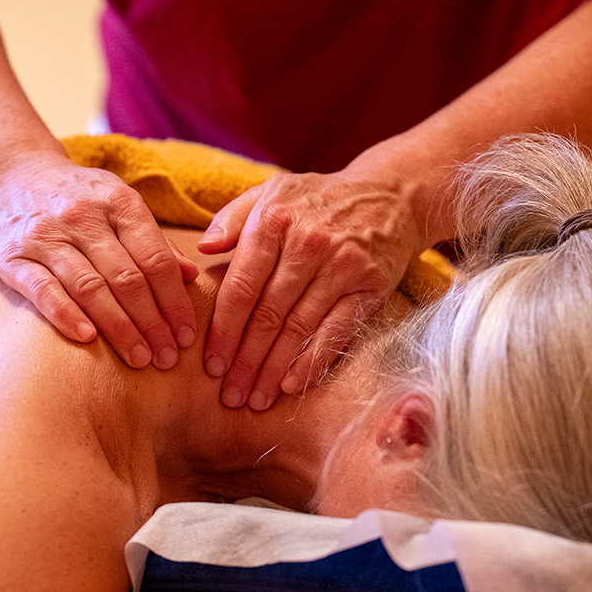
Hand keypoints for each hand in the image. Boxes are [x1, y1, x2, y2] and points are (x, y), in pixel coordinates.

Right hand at [0, 150, 198, 368]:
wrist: (9, 173)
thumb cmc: (77, 197)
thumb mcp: (118, 204)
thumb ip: (154, 240)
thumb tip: (190, 276)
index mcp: (119, 203)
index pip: (155, 260)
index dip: (175, 302)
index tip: (187, 335)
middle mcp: (83, 218)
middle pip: (127, 279)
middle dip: (152, 323)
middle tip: (168, 358)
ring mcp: (47, 236)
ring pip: (90, 288)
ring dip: (119, 328)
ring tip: (139, 358)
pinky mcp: (12, 256)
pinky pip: (43, 289)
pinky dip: (66, 315)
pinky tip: (88, 338)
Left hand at [198, 170, 424, 409]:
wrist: (389, 194)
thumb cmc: (316, 200)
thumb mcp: (270, 192)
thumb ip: (231, 218)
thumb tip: (202, 249)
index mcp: (273, 222)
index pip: (241, 286)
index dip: (224, 330)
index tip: (211, 364)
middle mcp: (306, 244)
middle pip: (267, 314)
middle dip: (245, 360)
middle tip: (229, 395)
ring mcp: (341, 266)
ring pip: (299, 327)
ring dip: (274, 369)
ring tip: (256, 399)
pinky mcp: (368, 285)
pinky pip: (336, 331)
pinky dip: (313, 361)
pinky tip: (292, 384)